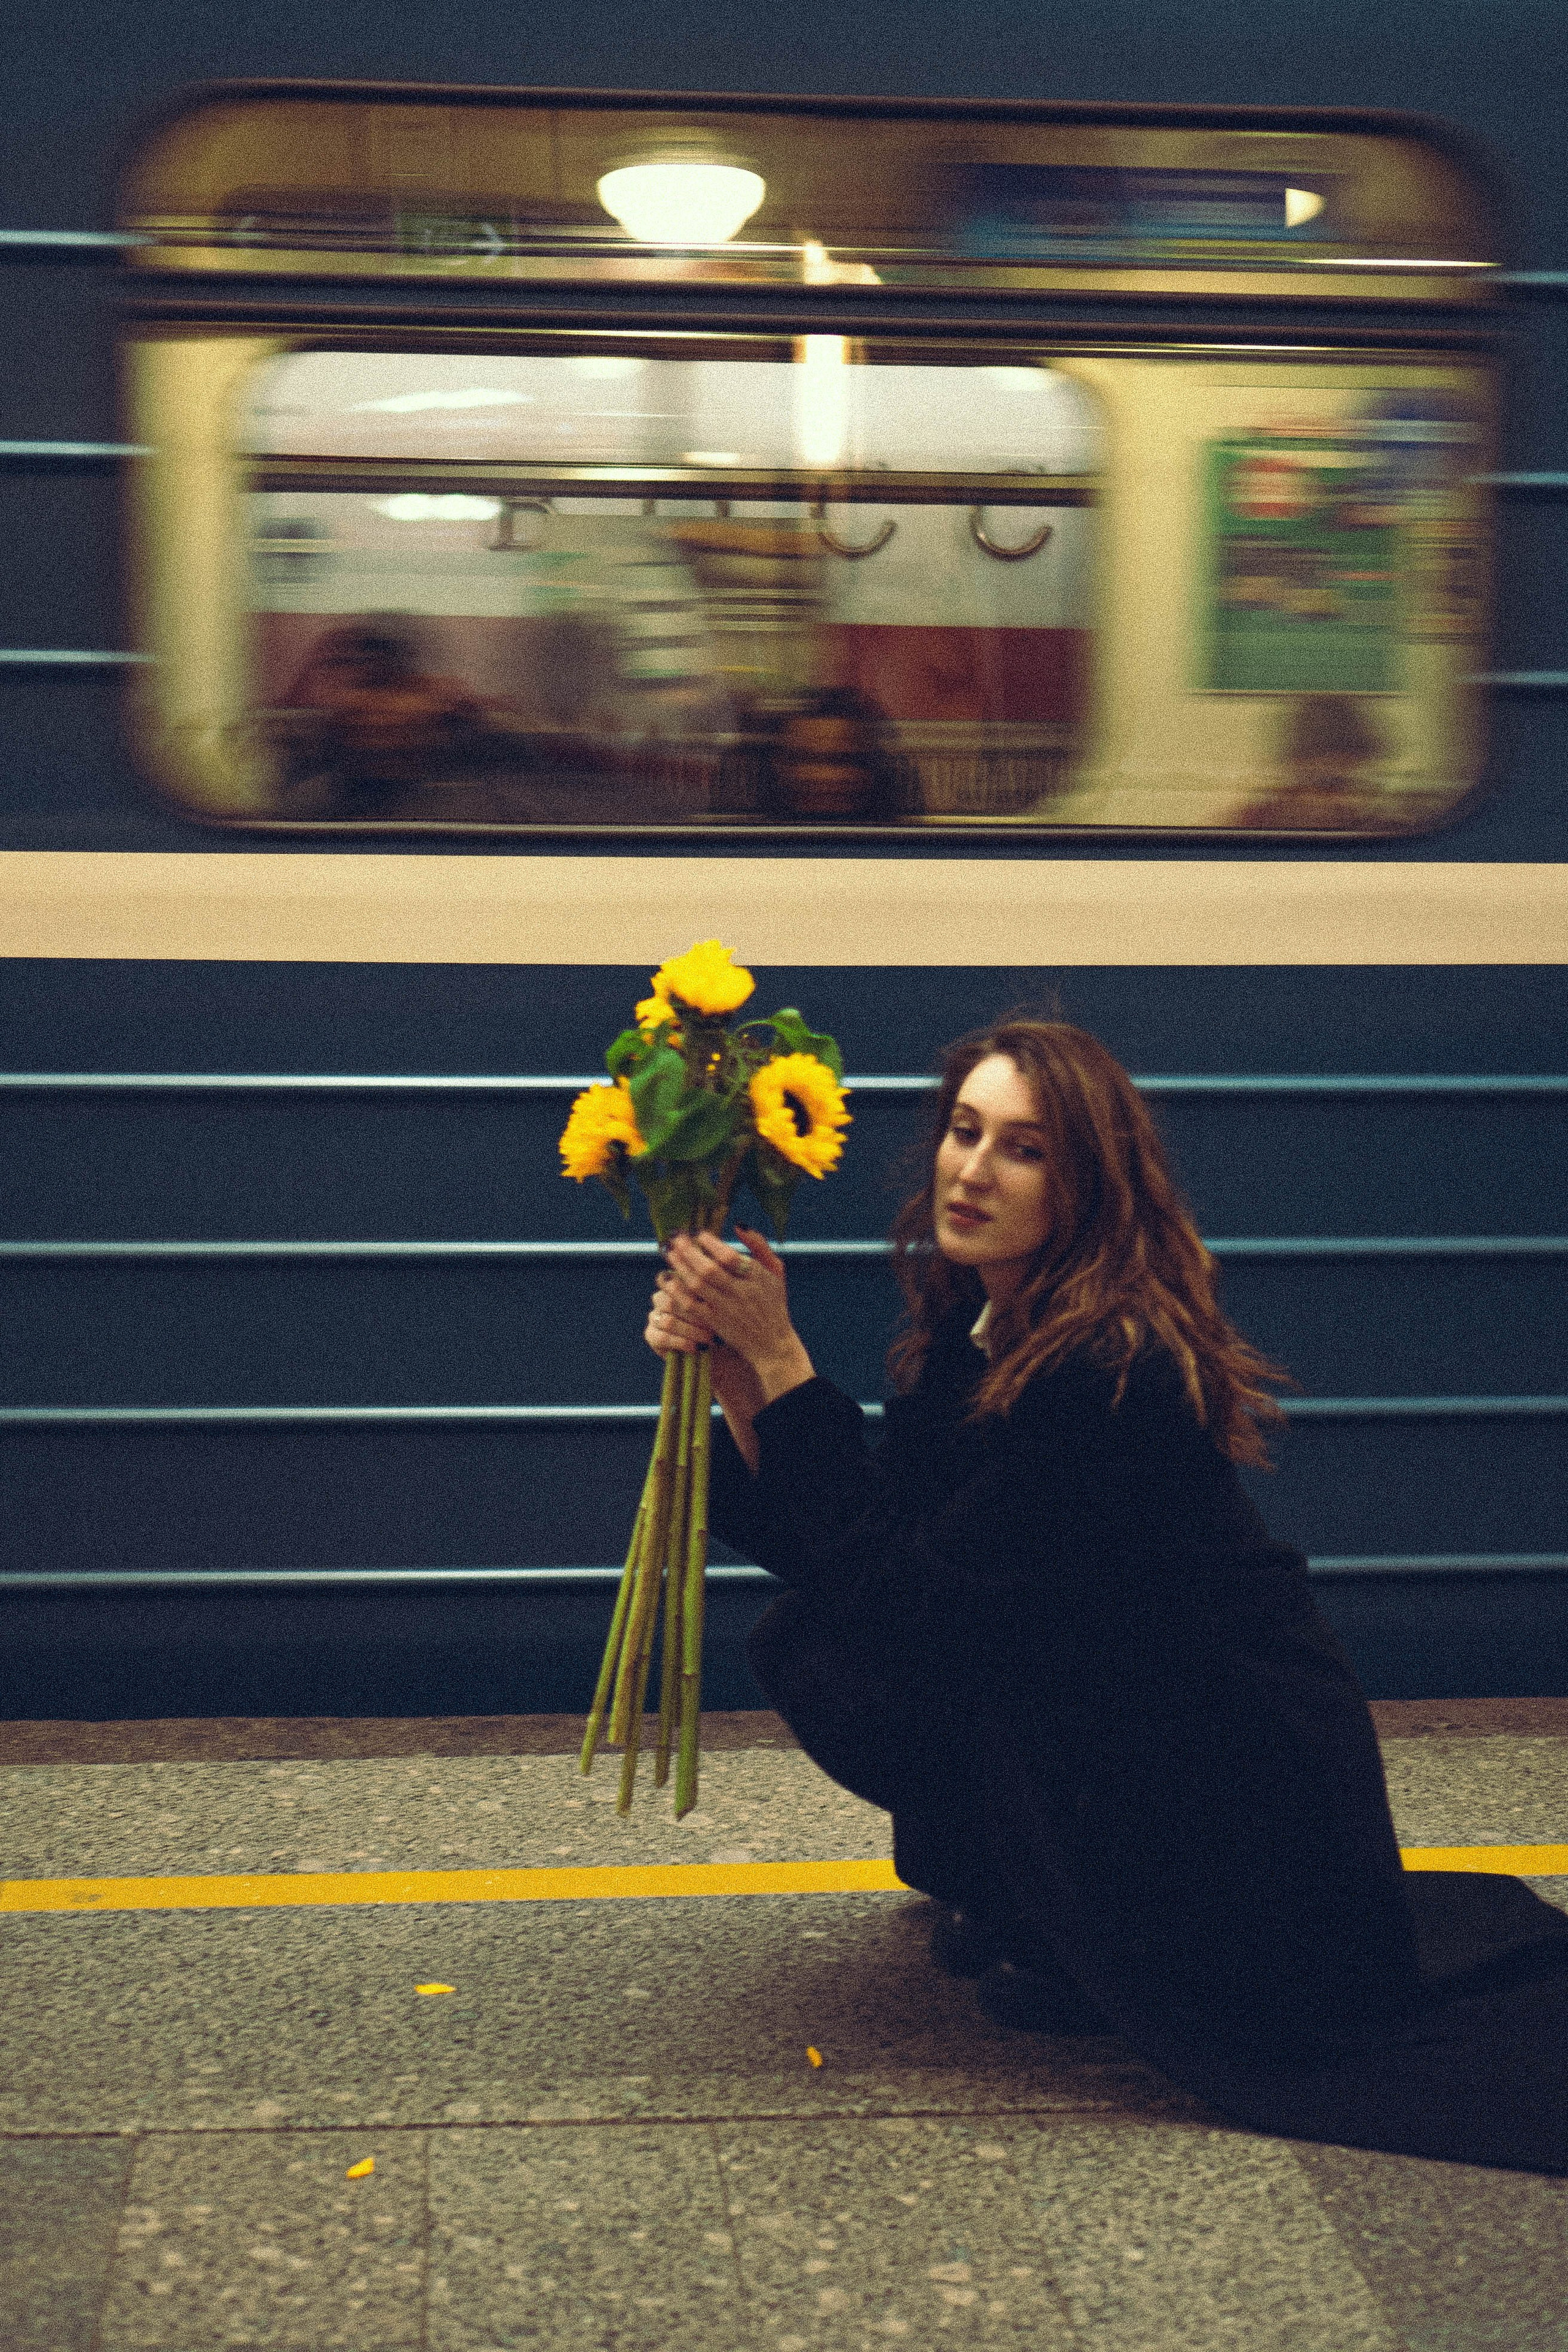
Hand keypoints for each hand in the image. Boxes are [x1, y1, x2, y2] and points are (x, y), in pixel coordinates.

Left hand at [661, 1228, 812, 1406]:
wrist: (771, 1343)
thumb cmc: (772, 1301)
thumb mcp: (776, 1271)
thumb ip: (759, 1245)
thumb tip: (738, 1225)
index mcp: (757, 1277)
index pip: (730, 1257)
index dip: (711, 1243)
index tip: (697, 1232)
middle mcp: (742, 1293)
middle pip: (709, 1270)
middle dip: (689, 1251)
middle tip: (675, 1237)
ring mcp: (727, 1309)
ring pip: (698, 1286)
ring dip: (680, 1267)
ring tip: (668, 1252)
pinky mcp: (715, 1323)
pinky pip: (692, 1306)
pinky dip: (678, 1291)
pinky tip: (668, 1279)